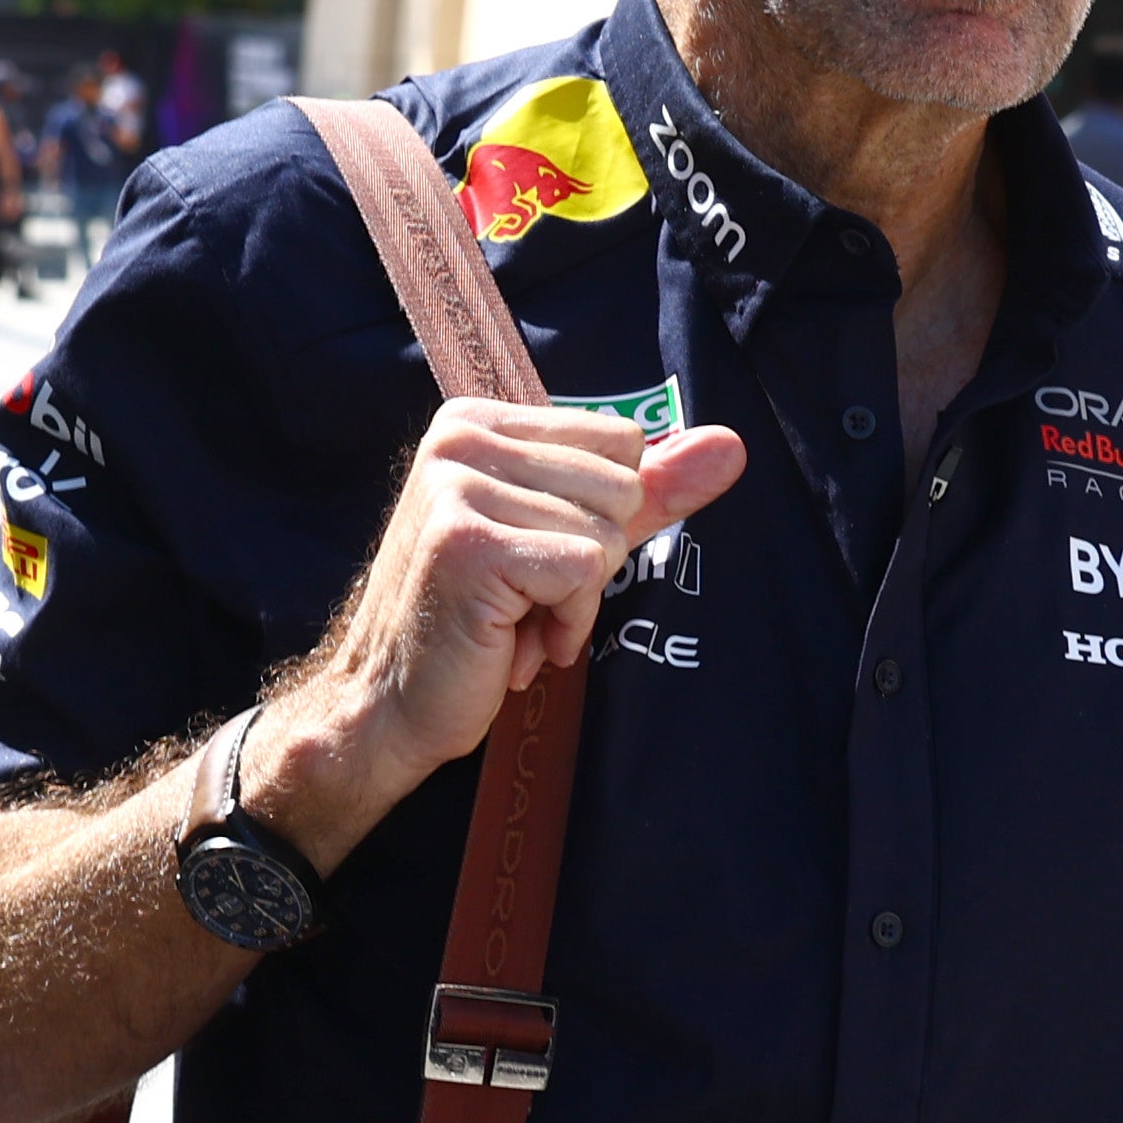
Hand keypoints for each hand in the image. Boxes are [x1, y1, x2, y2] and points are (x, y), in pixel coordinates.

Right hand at [242, 400, 746, 858]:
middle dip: (593, 558)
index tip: (540, 554)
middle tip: (525, 593)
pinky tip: (517, 639)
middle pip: (622, 485)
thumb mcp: (571, 538)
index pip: (622, 440)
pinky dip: (566, 621)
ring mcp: (457, 486)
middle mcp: (460, 437)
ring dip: (576, 597)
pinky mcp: (468, 543)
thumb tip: (731, 444)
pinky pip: (584, 572)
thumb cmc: (482, 622)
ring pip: (606, 533)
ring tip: (515, 615)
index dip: (604, 514)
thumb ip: (650, 489)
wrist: (391, 702)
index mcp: (479, 420)